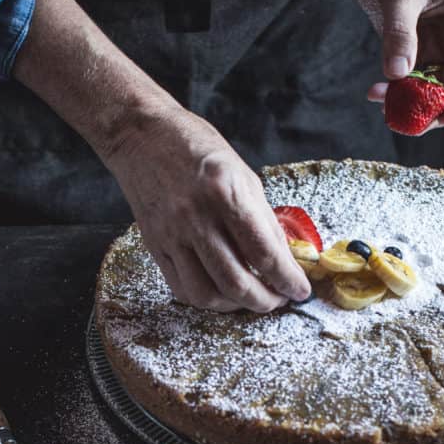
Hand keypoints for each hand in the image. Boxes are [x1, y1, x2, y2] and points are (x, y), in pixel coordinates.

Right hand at [104, 108, 310, 311]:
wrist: (142, 136)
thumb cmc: (196, 148)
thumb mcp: (243, 174)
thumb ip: (263, 219)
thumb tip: (284, 259)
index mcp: (225, 193)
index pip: (264, 253)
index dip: (287, 279)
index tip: (300, 290)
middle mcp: (196, 217)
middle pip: (236, 282)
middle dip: (265, 301)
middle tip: (278, 300)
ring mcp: (172, 235)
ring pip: (207, 294)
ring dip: (235, 306)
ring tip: (251, 298)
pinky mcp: (155, 246)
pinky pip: (182, 288)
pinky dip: (207, 299)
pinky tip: (221, 292)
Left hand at [346, 0, 443, 129]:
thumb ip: (400, 34)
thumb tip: (399, 74)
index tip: (443, 114)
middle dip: (433, 106)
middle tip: (408, 121)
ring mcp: (433, 41)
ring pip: (429, 86)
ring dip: (409, 102)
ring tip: (385, 105)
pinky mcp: (409, 44)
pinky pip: (407, 78)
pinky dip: (394, 90)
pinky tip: (376, 92)